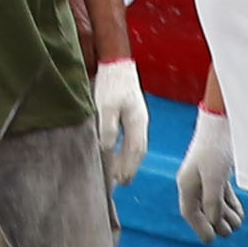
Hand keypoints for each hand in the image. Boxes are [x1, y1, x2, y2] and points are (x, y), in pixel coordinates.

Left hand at [90, 59, 151, 185]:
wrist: (116, 63)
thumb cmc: (111, 83)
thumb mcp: (106, 106)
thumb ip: (108, 129)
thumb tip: (107, 149)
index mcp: (138, 123)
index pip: (136, 152)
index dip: (128, 168)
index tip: (120, 182)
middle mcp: (141, 123)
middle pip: (138, 152)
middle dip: (129, 168)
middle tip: (118, 183)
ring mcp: (137, 119)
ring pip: (135, 146)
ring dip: (127, 161)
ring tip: (117, 173)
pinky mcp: (130, 115)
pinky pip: (131, 139)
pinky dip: (124, 151)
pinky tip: (116, 154)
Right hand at [175, 108, 245, 240]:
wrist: (223, 120)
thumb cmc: (216, 148)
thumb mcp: (215, 179)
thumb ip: (213, 202)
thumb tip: (214, 222)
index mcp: (186, 183)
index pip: (189, 212)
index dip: (200, 228)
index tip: (212, 240)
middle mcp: (193, 181)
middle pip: (202, 209)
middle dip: (216, 223)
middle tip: (229, 233)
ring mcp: (205, 175)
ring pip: (213, 201)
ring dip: (225, 215)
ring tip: (238, 224)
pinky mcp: (217, 170)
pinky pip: (220, 192)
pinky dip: (229, 203)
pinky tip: (238, 213)